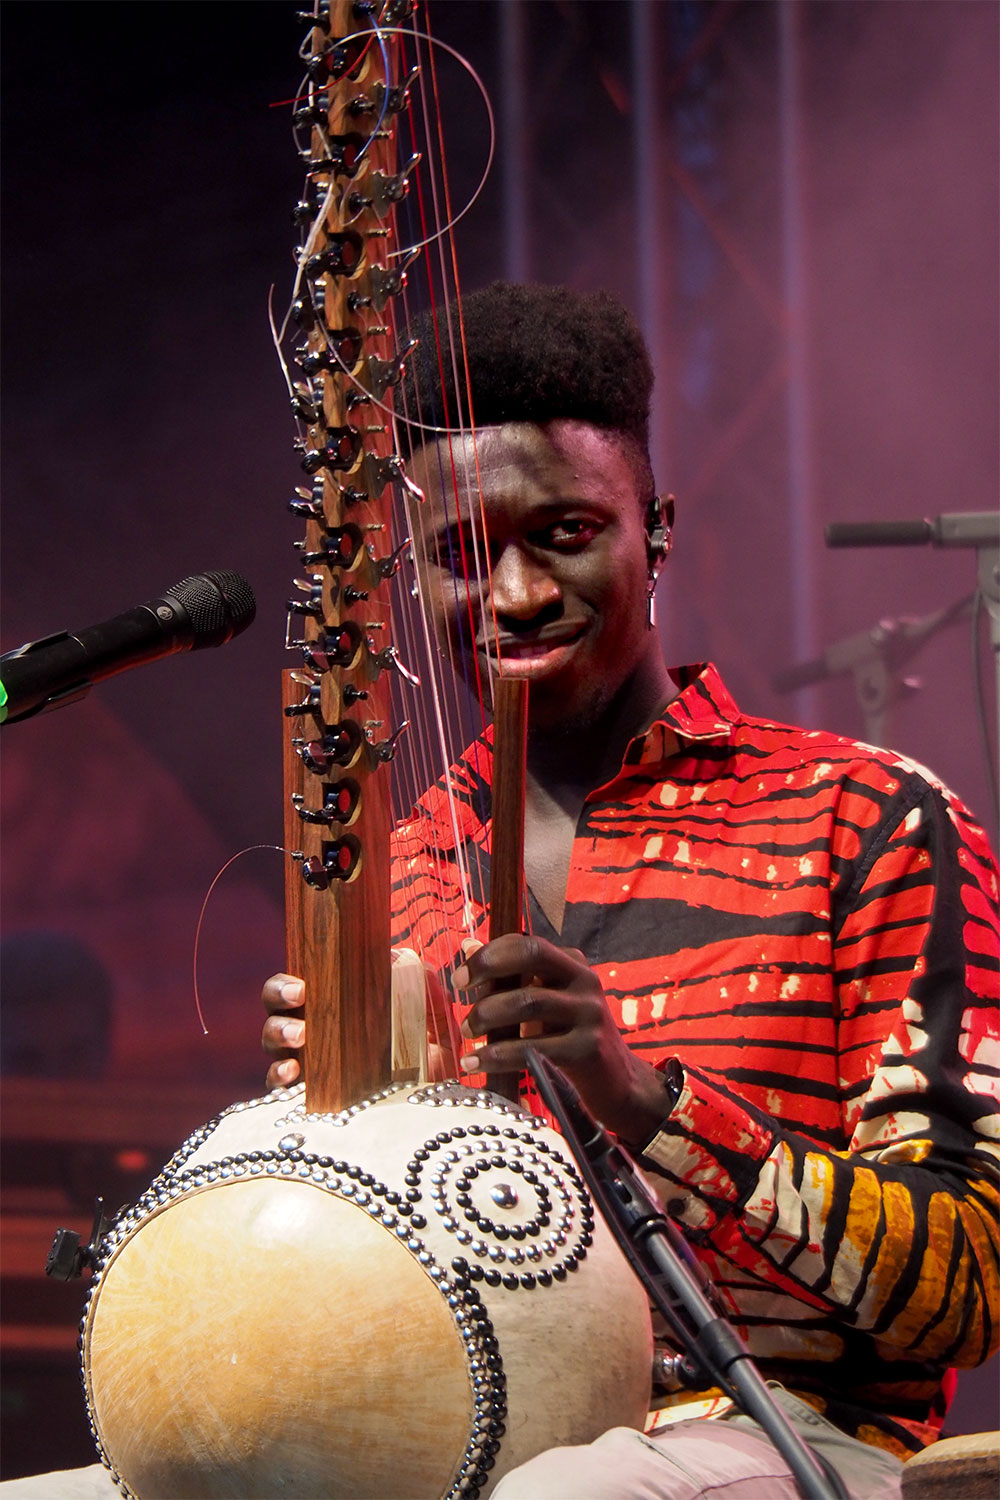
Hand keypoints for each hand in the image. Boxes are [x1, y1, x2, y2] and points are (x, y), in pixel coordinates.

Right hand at [260, 959, 464, 1088]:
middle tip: (300, 998)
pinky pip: (276, 1085)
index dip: (286, 983)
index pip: (292, 988)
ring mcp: (299, 1065)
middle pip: (274, 1009)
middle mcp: (306, 1035)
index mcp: (327, 1009)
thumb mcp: (427, 1026)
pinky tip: (293, 1073)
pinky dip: (278, 1076)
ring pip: (270, 1042)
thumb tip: (416, 960)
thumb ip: (426, 994)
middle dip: (279, 999)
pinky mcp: (300, 1098)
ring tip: (299, 1036)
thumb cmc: (417, 1060)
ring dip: (279, 1033)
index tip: (303, 985)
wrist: (421, 1108)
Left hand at [452, 933, 668, 1145]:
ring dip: (488, 1016)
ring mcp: (589, 1014)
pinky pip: (534, 1048)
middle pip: (532, 958)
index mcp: (573, 965)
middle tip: (460, 993)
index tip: (460, 975)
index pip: (528, 943)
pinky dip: (497, 1055)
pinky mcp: (587, 1050)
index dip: (490, 954)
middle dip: (488, 969)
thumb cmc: (570, 1039)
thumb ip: (509, 977)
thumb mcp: (544, 1002)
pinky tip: (476, 1063)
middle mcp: (585, 981)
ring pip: (528, 1002)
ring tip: (467, 1034)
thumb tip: (468, 945)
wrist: (618, 1084)